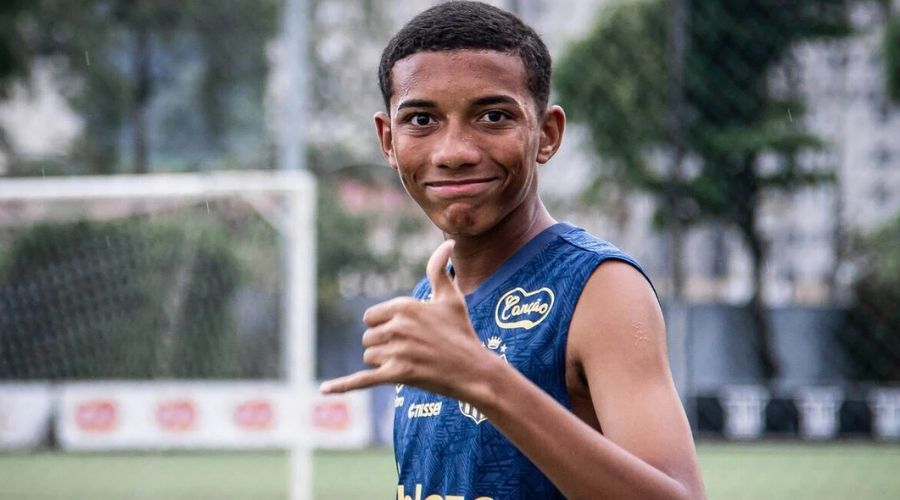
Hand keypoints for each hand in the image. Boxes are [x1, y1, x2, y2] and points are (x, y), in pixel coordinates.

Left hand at [320, 240, 495, 400]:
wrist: (474, 370)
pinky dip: (342, 385)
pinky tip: (323, 390)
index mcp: (404, 306)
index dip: (384, 326)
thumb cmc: (461, 332)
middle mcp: (398, 325)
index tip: (406, 333)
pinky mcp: (397, 374)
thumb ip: (438, 270)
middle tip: (412, 350)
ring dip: (384, 363)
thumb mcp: (450, 298)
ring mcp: (397, 350)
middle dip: (384, 345)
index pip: (370, 317)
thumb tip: (447, 242)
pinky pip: (362, 379)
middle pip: (368, 338)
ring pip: (369, 357)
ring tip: (412, 362)